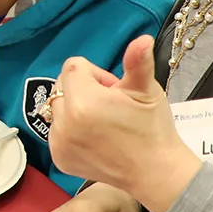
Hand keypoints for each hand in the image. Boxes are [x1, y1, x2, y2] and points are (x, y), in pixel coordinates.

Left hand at [48, 36, 201, 211]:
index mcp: (83, 100)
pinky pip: (57, 131)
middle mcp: (64, 122)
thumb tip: (142, 39)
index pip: (74, 66)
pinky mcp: (59, 158)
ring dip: (75, 109)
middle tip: (110, 106)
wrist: (155, 172)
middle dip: (84, 89)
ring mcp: (59, 143)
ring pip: (58, 108)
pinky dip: (71, 130)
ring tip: (103, 122)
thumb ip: (138, 61)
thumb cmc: (152, 128)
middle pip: (62, 86)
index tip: (115, 90)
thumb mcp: (147, 90)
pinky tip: (95, 138)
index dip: (96, 74)